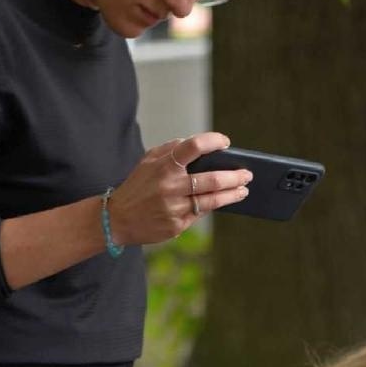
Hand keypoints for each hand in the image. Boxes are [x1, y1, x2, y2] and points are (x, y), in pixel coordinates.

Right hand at [108, 132, 251, 246]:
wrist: (118, 218)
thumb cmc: (138, 186)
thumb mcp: (148, 161)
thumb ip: (172, 149)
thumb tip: (200, 144)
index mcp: (163, 166)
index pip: (193, 146)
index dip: (213, 141)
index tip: (225, 142)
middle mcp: (170, 186)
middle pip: (212, 179)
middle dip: (235, 176)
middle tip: (247, 174)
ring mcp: (175, 207)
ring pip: (212, 200)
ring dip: (232, 194)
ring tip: (243, 190)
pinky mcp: (177, 225)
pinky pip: (201, 213)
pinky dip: (213, 206)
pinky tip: (223, 201)